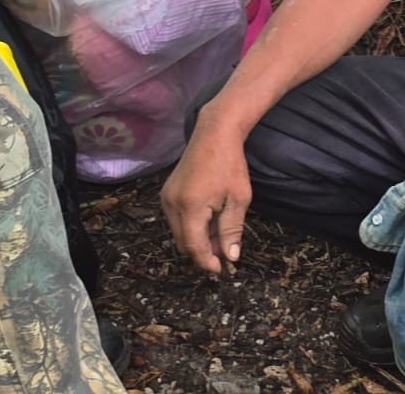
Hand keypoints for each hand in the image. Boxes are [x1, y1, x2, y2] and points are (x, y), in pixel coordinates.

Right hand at [160, 124, 253, 273]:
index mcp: (190, 207)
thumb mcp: (238, 199)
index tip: (222, 270)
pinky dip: (191, 226)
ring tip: (220, 233)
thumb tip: (230, 258)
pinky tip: (210, 219)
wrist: (214, 134)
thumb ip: (231, 231)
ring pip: (179, 233)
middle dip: (203, 251)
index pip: (194, 247)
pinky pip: (177, 220)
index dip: (207, 262)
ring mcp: (166, 198)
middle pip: (184, 243)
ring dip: (197, 239)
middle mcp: (172, 204)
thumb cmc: (230, 165)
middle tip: (225, 251)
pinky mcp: (166, 193)